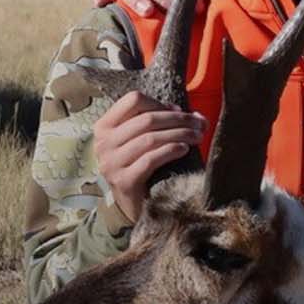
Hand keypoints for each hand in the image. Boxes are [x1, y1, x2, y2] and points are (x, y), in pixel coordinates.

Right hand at [92, 91, 206, 220]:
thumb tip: (194, 115)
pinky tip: (184, 150)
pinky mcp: (123, 180)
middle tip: (200, 124)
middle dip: (179, 120)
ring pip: (150, 138)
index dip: (160, 103)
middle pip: (147, 119)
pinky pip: (150, 160)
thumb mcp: (141, 140)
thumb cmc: (140, 165)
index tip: (179, 111)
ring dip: (180, 134)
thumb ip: (158, 123)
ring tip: (197, 137)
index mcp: (105, 126)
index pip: (133, 100)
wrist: (132, 203)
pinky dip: (170, 151)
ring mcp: (111, 162)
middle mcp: (103, 143)